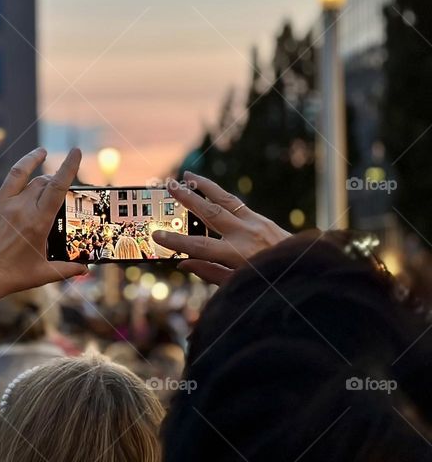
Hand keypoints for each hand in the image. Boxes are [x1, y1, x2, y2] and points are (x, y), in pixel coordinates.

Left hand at [0, 144, 87, 297]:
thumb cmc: (9, 278)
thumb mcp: (42, 274)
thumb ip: (66, 269)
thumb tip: (85, 269)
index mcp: (38, 222)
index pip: (58, 188)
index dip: (69, 167)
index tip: (76, 151)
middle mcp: (20, 208)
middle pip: (42, 182)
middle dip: (52, 177)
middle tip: (57, 181)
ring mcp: (1, 205)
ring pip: (19, 173)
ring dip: (31, 160)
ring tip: (41, 153)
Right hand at [152, 171, 289, 285]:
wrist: (306, 272)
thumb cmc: (268, 284)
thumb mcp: (237, 285)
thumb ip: (209, 273)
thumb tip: (183, 262)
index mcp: (238, 256)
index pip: (200, 246)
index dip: (176, 241)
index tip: (156, 234)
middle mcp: (247, 235)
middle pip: (211, 213)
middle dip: (188, 198)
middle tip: (169, 185)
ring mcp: (256, 224)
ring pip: (226, 200)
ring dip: (205, 186)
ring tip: (188, 176)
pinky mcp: (263, 219)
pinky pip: (237, 203)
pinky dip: (220, 195)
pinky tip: (208, 190)